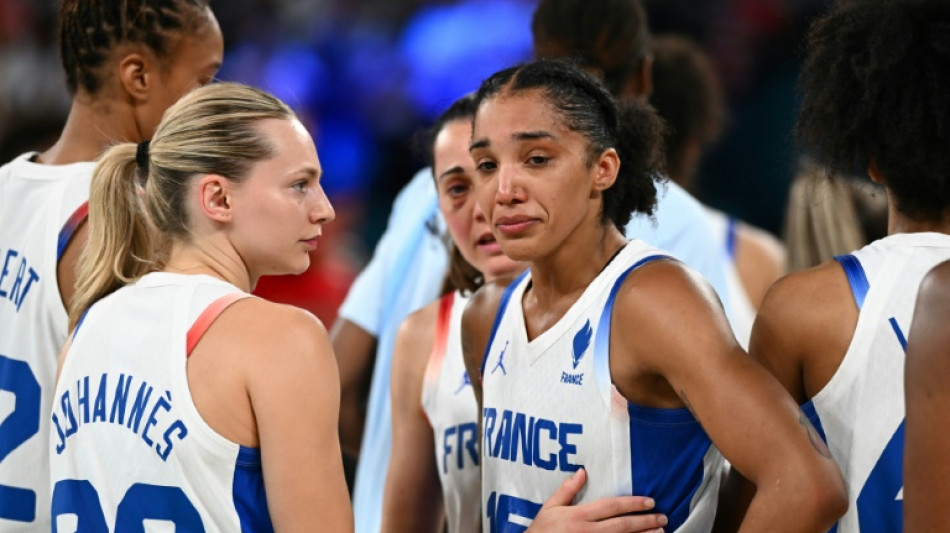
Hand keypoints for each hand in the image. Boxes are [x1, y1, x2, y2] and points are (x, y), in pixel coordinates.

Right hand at [527, 469, 667, 531]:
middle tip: (663, 517)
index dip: (632, 503)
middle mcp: (588, 531)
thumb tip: (582, 471)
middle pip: (622, 525)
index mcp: (578, 516)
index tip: (649, 501)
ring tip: (661, 532)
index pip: (611, 506)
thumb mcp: (549, 508)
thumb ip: (566, 490)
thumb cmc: (540, 531)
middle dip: (645, 521)